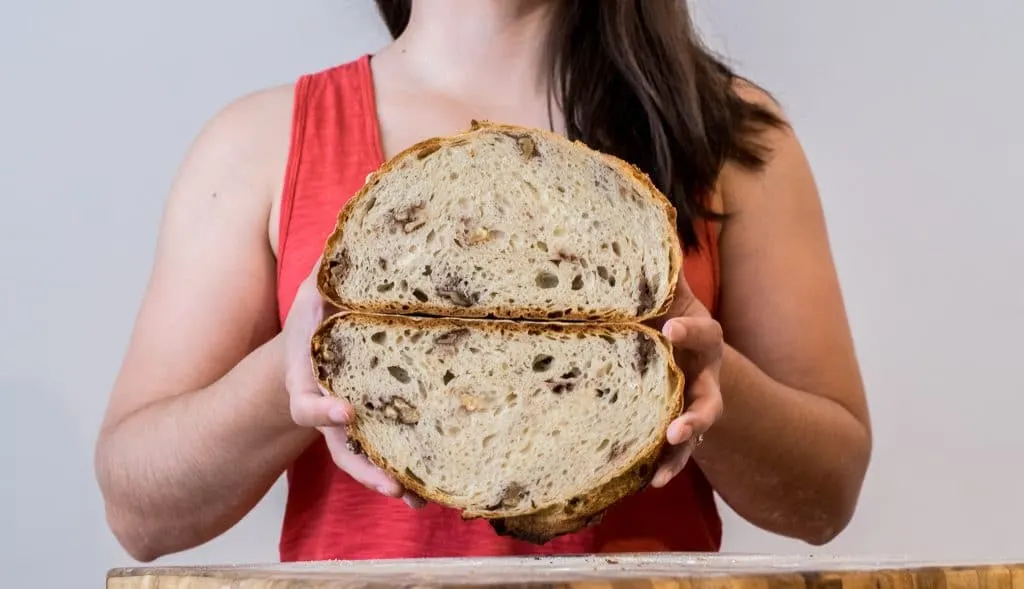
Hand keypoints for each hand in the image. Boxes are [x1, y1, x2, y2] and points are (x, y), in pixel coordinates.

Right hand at [283, 264, 425, 507]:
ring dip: (388, 480)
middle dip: (366, 469)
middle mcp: (326, 408)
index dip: (323, 410)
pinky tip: (430, 485)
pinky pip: (386, 452)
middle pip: (341, 447)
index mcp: (306, 377)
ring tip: (417, 499)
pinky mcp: (374, 426)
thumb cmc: (319, 315)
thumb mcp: (317, 291)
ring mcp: (349, 423)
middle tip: (393, 486)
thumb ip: (330, 270)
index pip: (306, 402)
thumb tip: (355, 220)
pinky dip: (405, 470)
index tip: (345, 410)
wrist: (318, 339)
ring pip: (364, 460)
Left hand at [646, 269, 724, 487]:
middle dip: (695, 410)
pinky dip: (667, 467)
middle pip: (709, 395)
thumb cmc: (674, 322)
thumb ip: (660, 271)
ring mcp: (697, 407)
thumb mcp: (672, 299)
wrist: (702, 363)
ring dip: (685, 444)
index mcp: (701, 340)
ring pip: (698, 428)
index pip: (703, 333)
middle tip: (678, 424)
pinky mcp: (683, 431)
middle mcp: (704, 376)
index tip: (668, 327)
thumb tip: (643, 210)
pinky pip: (679, 455)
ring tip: (668, 455)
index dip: (690, 330)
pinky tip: (651, 481)